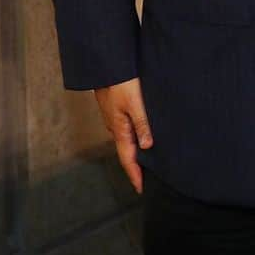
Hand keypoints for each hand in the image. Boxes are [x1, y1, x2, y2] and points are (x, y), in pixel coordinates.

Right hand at [93, 77, 154, 192]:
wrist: (106, 66)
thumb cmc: (121, 83)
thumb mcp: (135, 103)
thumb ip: (142, 124)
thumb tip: (147, 147)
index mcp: (120, 129)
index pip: (128, 158)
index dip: (134, 174)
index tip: (141, 189)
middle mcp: (115, 127)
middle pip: (126, 152)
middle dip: (135, 166)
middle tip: (145, 179)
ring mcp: (115, 119)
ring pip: (126, 140)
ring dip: (134, 152)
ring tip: (146, 161)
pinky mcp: (116, 110)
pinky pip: (126, 130)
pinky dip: (133, 138)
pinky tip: (141, 136)